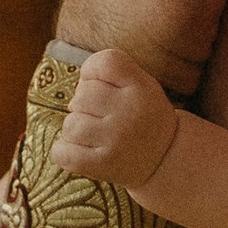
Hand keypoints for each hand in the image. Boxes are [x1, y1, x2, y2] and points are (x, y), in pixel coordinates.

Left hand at [53, 50, 177, 187]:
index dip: (93, 71)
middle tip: (104, 118)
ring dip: (77, 131)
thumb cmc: (144, 117)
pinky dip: (64, 152)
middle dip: (85, 106)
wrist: (166, 161)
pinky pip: (62, 153)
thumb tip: (75, 85)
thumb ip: (115, 71)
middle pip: (80, 95)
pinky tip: (81, 152)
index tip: (103, 86)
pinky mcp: (103, 164)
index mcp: (143, 89)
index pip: (104, 63)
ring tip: (97, 137)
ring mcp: (117, 140)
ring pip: (70, 125)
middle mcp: (131, 113)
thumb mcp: (144, 86)